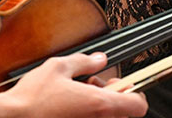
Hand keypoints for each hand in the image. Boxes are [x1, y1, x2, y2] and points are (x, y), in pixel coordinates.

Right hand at [0, 52, 146, 117]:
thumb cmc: (33, 97)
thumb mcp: (59, 67)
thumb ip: (85, 61)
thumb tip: (100, 59)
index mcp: (99, 104)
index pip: (138, 106)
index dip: (136, 94)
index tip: (125, 87)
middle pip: (123, 113)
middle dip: (113, 97)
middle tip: (93, 86)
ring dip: (99, 107)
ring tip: (78, 96)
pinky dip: (86, 114)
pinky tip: (68, 108)